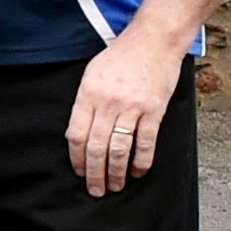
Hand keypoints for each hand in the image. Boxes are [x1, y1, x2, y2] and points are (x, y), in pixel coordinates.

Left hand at [65, 31, 186, 196]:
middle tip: (95, 189)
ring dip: (117, 172)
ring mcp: (132, 108)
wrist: (153, 41)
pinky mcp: (154, 110)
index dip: (76, 158)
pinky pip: (146, 142)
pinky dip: (141, 161)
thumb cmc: (120, 57)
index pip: (76, 135)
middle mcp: (108, 104)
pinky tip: (138, 172)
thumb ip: (84, 103)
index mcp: (88, 95)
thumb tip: (77, 134)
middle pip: (96, 147)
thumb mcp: (91, 75)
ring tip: (115, 186)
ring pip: (120, 149)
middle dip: (95, 173)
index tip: (79, 171)